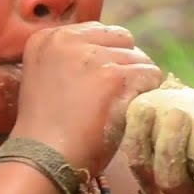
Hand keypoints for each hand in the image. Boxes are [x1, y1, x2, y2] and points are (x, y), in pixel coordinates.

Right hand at [9, 22, 163, 176]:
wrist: (42, 160)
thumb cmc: (48, 131)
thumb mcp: (48, 79)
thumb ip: (71, 60)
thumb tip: (114, 52)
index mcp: (49, 38)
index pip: (100, 32)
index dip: (108, 58)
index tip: (101, 84)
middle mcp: (67, 39)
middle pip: (122, 39)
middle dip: (125, 64)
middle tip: (116, 95)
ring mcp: (92, 57)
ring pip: (139, 58)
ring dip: (136, 83)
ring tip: (118, 108)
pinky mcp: (114, 77)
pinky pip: (151, 75)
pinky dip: (148, 94)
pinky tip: (130, 111)